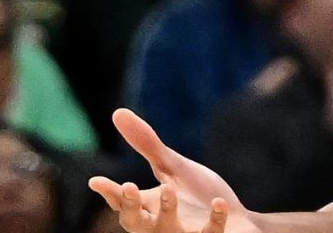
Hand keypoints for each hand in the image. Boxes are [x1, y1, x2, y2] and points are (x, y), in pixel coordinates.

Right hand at [89, 109, 257, 232]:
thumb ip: (147, 145)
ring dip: (167, 210)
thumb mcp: (173, 167)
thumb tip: (117, 112)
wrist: (236, 220)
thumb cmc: (197, 194)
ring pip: (167, 230)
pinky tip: (218, 203)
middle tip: (129, 187)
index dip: (109, 192)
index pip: (122, 201)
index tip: (96, 180)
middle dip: (130, 207)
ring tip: (169, 189)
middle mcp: (159, 225)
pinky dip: (214, 220)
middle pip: (135, 223)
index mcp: (148, 205)